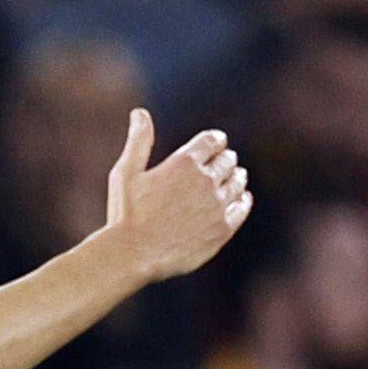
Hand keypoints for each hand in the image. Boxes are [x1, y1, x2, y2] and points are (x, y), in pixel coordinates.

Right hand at [101, 113, 250, 285]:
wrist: (132, 256)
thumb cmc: (125, 214)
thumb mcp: (126, 173)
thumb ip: (139, 141)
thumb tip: (140, 113)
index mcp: (185, 162)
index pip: (213, 140)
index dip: (216, 141)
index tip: (216, 144)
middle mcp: (206, 180)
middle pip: (228, 161)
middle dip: (225, 160)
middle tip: (224, 163)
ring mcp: (216, 205)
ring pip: (237, 182)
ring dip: (236, 178)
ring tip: (233, 180)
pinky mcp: (222, 229)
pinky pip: (242, 208)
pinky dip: (242, 201)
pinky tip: (240, 200)